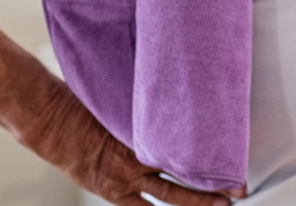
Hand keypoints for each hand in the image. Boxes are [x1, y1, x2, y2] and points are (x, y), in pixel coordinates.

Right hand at [38, 97, 243, 205]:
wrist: (55, 125)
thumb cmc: (91, 106)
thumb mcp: (129, 104)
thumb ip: (154, 112)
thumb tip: (184, 100)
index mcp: (147, 134)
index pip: (190, 149)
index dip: (215, 157)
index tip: (238, 160)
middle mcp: (140, 159)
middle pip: (186, 175)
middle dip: (215, 185)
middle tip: (240, 189)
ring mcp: (127, 180)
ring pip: (170, 196)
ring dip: (197, 202)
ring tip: (221, 205)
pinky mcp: (113, 193)